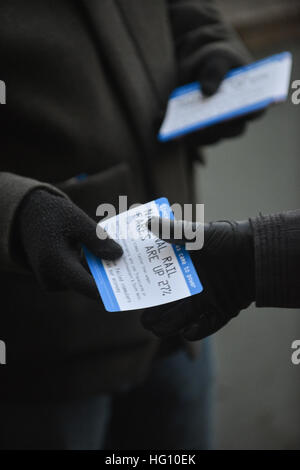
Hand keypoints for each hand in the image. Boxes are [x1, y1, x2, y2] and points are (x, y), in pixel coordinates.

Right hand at [17, 189, 122, 298]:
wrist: (27, 216)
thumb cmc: (53, 215)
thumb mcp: (77, 220)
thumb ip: (98, 239)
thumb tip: (118, 255)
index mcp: (55, 264)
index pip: (87, 287)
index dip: (110, 290)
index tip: (132, 289)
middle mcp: (52, 279)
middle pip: (89, 285)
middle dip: (111, 277)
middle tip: (136, 270)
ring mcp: (53, 281)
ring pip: (85, 281)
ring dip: (103, 271)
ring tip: (127, 261)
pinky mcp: (57, 279)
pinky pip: (79, 277)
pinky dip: (93, 268)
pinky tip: (109, 257)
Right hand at [141, 217, 254, 339]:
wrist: (257, 251)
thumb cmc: (227, 238)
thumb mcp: (197, 233)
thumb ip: (172, 231)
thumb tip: (147, 223)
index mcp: (183, 269)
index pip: (159, 283)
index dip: (147, 290)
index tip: (134, 294)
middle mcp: (192, 286)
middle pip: (167, 306)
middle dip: (154, 315)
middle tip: (143, 318)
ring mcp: (207, 299)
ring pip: (182, 319)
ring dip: (168, 326)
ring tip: (156, 329)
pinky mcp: (223, 310)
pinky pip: (208, 326)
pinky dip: (197, 331)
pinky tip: (186, 332)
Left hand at [185, 51, 263, 145]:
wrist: (200, 63)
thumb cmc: (217, 58)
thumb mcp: (218, 57)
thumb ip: (215, 71)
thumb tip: (207, 91)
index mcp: (252, 98)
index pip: (255, 110)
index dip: (247, 113)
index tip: (233, 113)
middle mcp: (238, 117)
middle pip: (233, 130)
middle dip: (217, 128)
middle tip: (203, 124)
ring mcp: (220, 125)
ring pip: (213, 137)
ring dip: (198, 135)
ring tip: (185, 129)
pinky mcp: (202, 129)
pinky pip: (195, 137)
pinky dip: (184, 134)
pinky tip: (171, 128)